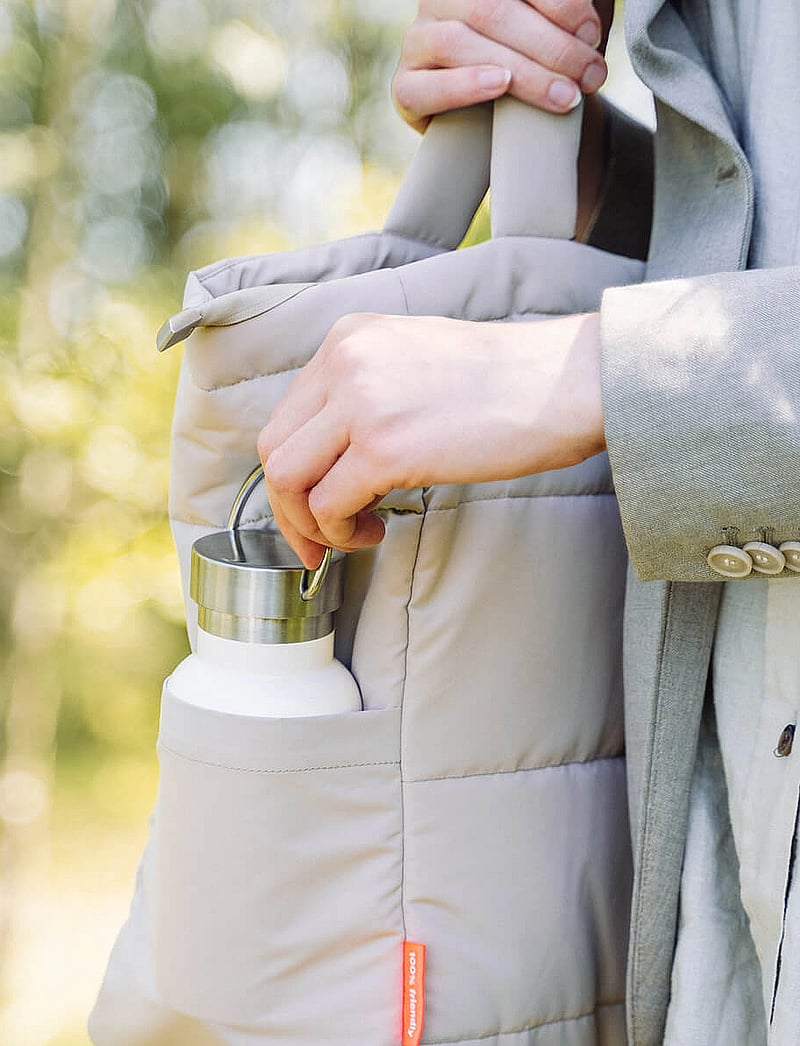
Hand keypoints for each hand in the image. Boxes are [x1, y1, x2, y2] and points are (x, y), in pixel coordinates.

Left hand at [258, 312, 603, 566]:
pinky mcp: (386, 448)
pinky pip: (329, 505)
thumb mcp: (414, 360)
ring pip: (288, 480)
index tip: (312, 505)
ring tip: (353, 535)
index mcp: (348, 339)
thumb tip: (332, 454)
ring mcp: (362, 403)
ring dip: (311, 524)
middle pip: (275, 449)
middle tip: (316, 540)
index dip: (291, 473)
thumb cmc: (504, 381)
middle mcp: (344, 362)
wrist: (565, 382)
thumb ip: (364, 392)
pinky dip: (341, 532)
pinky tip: (376, 531)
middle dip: (288, 508)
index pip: (286, 415)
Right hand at [392, 0, 613, 132]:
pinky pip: (426, 86)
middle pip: (492, 9)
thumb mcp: (559, 32)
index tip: (593, 32)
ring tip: (564, 96)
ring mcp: (417, 40)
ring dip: (521, 71)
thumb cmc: (536, 69)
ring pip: (460, 42)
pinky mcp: (406, 87)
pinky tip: (501, 87)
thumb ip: (572, 11)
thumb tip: (593, 5)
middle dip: (550, 44)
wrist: (500, 131)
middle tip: (590, 74)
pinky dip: (465, 85)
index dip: (557, 4)